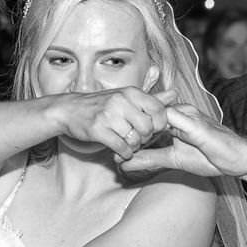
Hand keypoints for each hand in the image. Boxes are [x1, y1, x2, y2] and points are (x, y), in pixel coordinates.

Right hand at [50, 86, 172, 157]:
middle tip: (138, 139)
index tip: (153, 129)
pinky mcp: (98, 130)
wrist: (70, 110)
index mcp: (131, 92)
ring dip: (134, 147)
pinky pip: (121, 148)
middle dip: (146, 138)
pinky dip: (124, 153)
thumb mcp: (128, 98)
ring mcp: (108, 116)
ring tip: (128, 144)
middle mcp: (121, 101)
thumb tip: (176, 94)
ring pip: (134, 139)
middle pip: (147, 128)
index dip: (160, 124)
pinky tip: (120, 150)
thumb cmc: (103, 105)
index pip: (158, 110)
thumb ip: (153, 99)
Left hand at [122, 103, 246, 179]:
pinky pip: (168, 123)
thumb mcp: (173, 159)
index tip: (110, 142)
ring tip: (120, 147)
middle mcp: (178, 111)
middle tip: (108, 145)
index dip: (127, 129)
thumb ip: (149, 159)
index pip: (144, 117)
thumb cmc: (210, 157)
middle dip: (127, 129)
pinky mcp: (194, 123)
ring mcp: (186, 115)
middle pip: (145, 113)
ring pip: (153, 115)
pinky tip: (139, 144)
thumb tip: (124, 164)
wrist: (237, 160)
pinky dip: (151, 132)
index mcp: (173, 117)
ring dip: (136, 131)